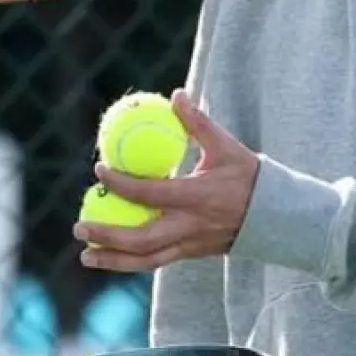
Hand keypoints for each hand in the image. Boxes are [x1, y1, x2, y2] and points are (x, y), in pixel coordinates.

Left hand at [73, 90, 261, 272]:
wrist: (276, 217)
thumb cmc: (249, 177)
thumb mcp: (227, 147)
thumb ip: (199, 123)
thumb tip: (176, 94)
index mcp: (198, 197)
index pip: (151, 193)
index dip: (122, 183)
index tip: (98, 169)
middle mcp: (191, 226)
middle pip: (143, 239)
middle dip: (108, 235)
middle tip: (79, 226)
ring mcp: (190, 244)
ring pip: (147, 259)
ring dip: (114, 260)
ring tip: (85, 256)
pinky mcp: (190, 253)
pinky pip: (156, 260)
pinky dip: (131, 260)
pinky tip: (108, 256)